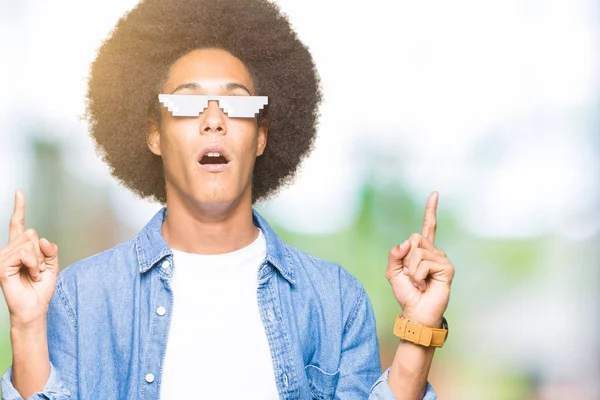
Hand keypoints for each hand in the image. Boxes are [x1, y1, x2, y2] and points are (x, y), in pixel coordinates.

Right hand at [0, 190, 58, 330]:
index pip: (18, 224)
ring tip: (33, 273)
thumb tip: (42, 238)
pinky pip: (24, 254)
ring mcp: (3, 257)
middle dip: (41, 251)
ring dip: (38, 261)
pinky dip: (33, 265)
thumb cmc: (40, 288)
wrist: (34, 306)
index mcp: (20, 248)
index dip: (19, 208)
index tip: (19, 192)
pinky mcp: (1, 265)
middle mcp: (9, 250)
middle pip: (31, 233)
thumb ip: (50, 249)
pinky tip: (30, 275)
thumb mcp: (52, 265)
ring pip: (29, 243)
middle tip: (38, 268)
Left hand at [385, 192, 454, 327]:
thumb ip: (395, 254)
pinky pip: (423, 263)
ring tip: (418, 282)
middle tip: (411, 275)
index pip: (428, 227)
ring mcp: (442, 259)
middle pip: (414, 238)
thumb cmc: (406, 292)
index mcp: (423, 250)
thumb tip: (406, 243)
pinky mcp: (447, 268)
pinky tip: (424, 284)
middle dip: (406, 258)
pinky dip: (417, 275)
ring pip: (417, 252)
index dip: (431, 210)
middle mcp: (435, 251)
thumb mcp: (392, 271)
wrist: (416, 312)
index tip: (435, 193)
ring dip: (411, 270)